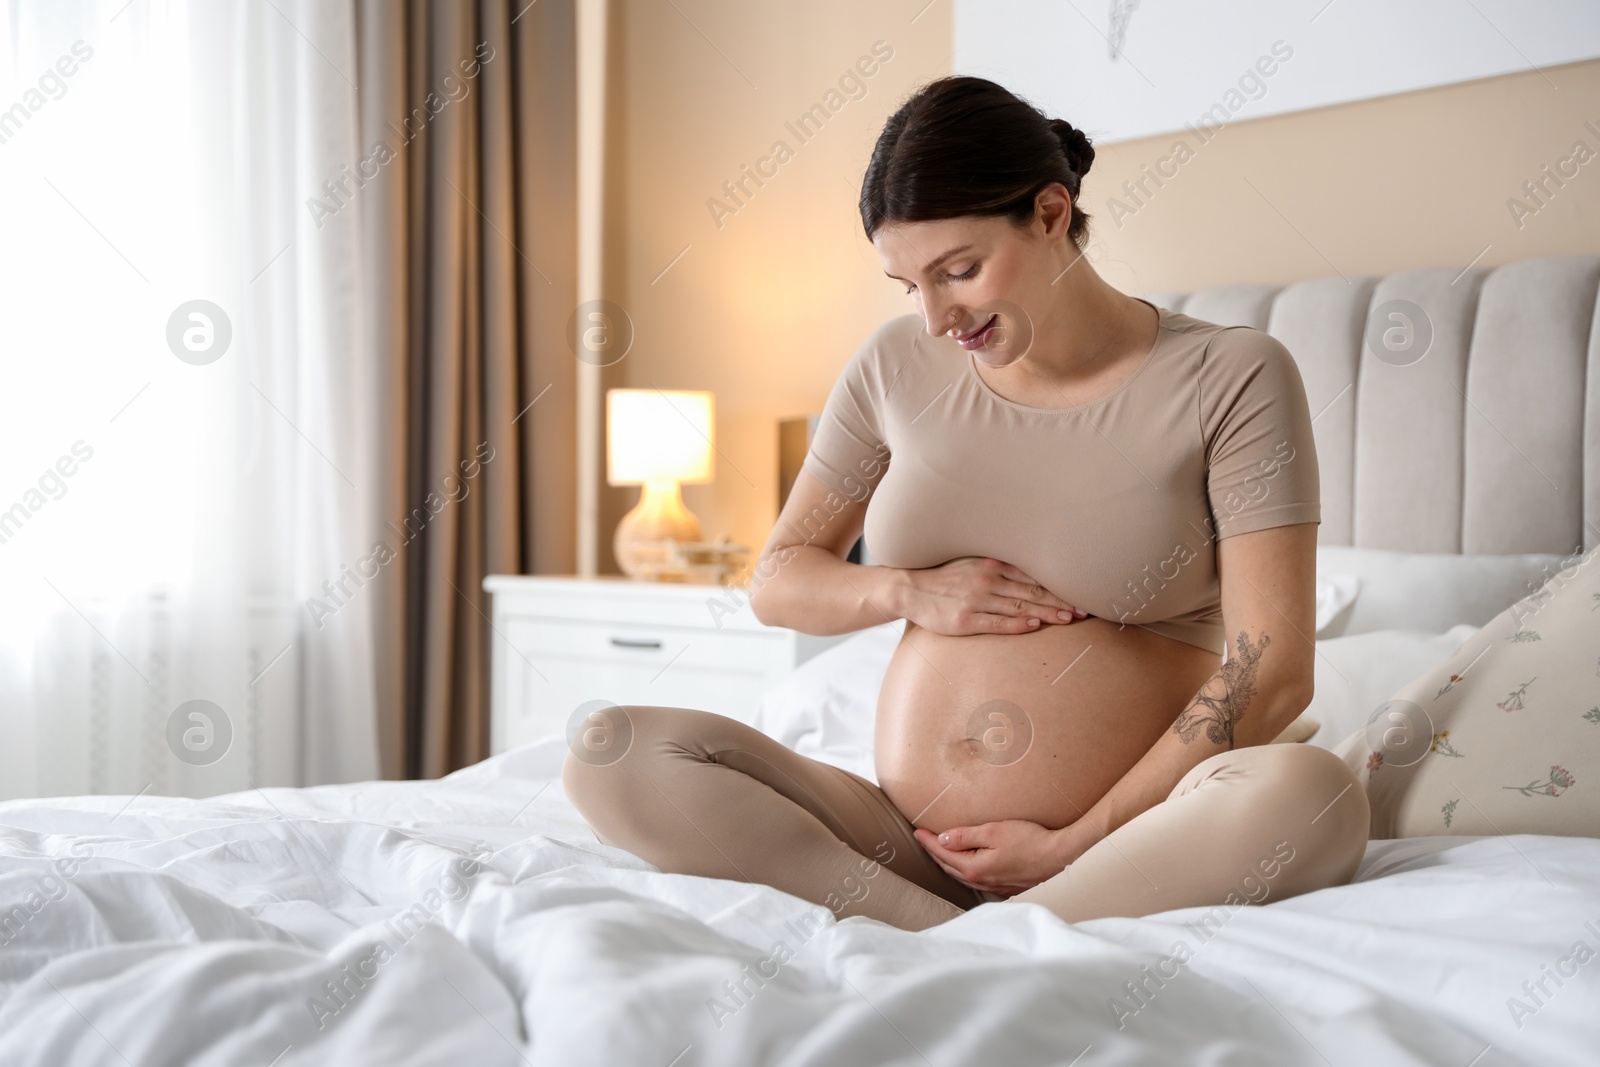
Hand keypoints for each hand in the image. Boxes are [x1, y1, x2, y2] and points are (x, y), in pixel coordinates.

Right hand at [897, 557, 1088, 636]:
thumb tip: (1030, 575)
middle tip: (1084, 612)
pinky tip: (1034, 624)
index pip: (1033, 576)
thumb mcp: (973, 564)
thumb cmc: (945, 579)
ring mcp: (976, 600)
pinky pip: (997, 622)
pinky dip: (1017, 623)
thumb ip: (1000, 568)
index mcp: (992, 565)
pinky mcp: (965, 620)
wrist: (909, 588)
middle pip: (1032, 591)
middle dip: (1060, 602)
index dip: (1058, 587)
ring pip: (1019, 606)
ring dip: (1046, 613)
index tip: (1080, 595)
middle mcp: (987, 580)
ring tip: (1068, 620)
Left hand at [913, 819, 1078, 896]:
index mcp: (974, 868)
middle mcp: (982, 881)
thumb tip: (942, 840)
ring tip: (941, 850)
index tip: (917, 831)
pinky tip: (968, 864)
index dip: (928, 841)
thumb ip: (965, 836)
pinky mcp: (1006, 887)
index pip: (943, 854)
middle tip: (925, 838)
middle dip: (935, 852)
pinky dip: (966, 870)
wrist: (1058, 854)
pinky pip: (977, 880)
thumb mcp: (993, 831)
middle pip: (950, 867)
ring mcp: (994, 887)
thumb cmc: (1029, 839)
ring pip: (963, 876)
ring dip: (949, 862)